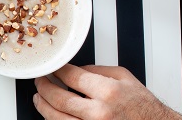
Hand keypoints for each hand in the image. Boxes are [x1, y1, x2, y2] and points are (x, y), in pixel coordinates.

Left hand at [33, 64, 181, 119]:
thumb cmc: (142, 105)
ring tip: (39, 98)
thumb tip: (74, 69)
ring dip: (43, 107)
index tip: (51, 68)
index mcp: (107, 92)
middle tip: (39, 81)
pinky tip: (52, 113)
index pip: (71, 77)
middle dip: (44, 88)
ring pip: (56, 119)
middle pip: (58, 99)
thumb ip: (96, 70)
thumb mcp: (124, 77)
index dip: (56, 70)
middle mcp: (99, 113)